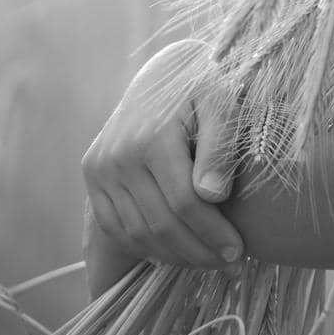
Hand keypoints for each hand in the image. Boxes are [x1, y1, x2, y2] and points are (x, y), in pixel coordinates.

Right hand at [81, 39, 244, 282]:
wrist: (165, 71)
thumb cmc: (204, 86)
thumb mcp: (223, 103)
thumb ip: (221, 146)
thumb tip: (213, 194)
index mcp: (150, 137)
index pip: (184, 203)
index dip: (213, 233)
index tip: (240, 251)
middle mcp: (117, 155)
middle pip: (160, 224)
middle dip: (199, 252)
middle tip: (232, 263)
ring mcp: (99, 168)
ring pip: (137, 233)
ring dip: (175, 256)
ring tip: (210, 260)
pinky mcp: (92, 177)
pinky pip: (117, 227)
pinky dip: (147, 247)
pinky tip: (178, 249)